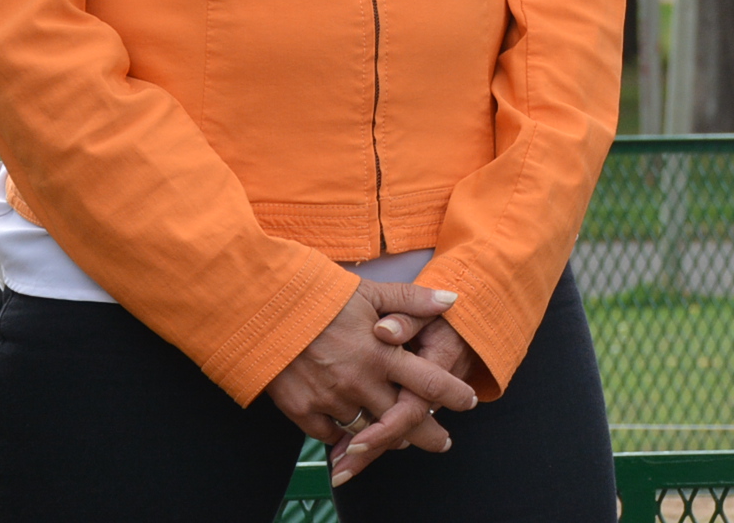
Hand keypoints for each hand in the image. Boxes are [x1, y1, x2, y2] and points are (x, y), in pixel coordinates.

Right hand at [266, 282, 474, 485]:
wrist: (263, 307)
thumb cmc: (321, 295)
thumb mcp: (372, 292)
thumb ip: (414, 299)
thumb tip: (452, 300)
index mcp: (382, 352)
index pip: (430, 382)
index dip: (454, 395)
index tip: (469, 402)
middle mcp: (360, 381)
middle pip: (403, 418)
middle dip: (427, 434)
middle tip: (442, 442)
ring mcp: (330, 399)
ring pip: (368, 431)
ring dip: (386, 437)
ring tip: (400, 440)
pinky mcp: (301, 410)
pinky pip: (330, 435)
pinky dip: (343, 436)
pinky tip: (353, 435)